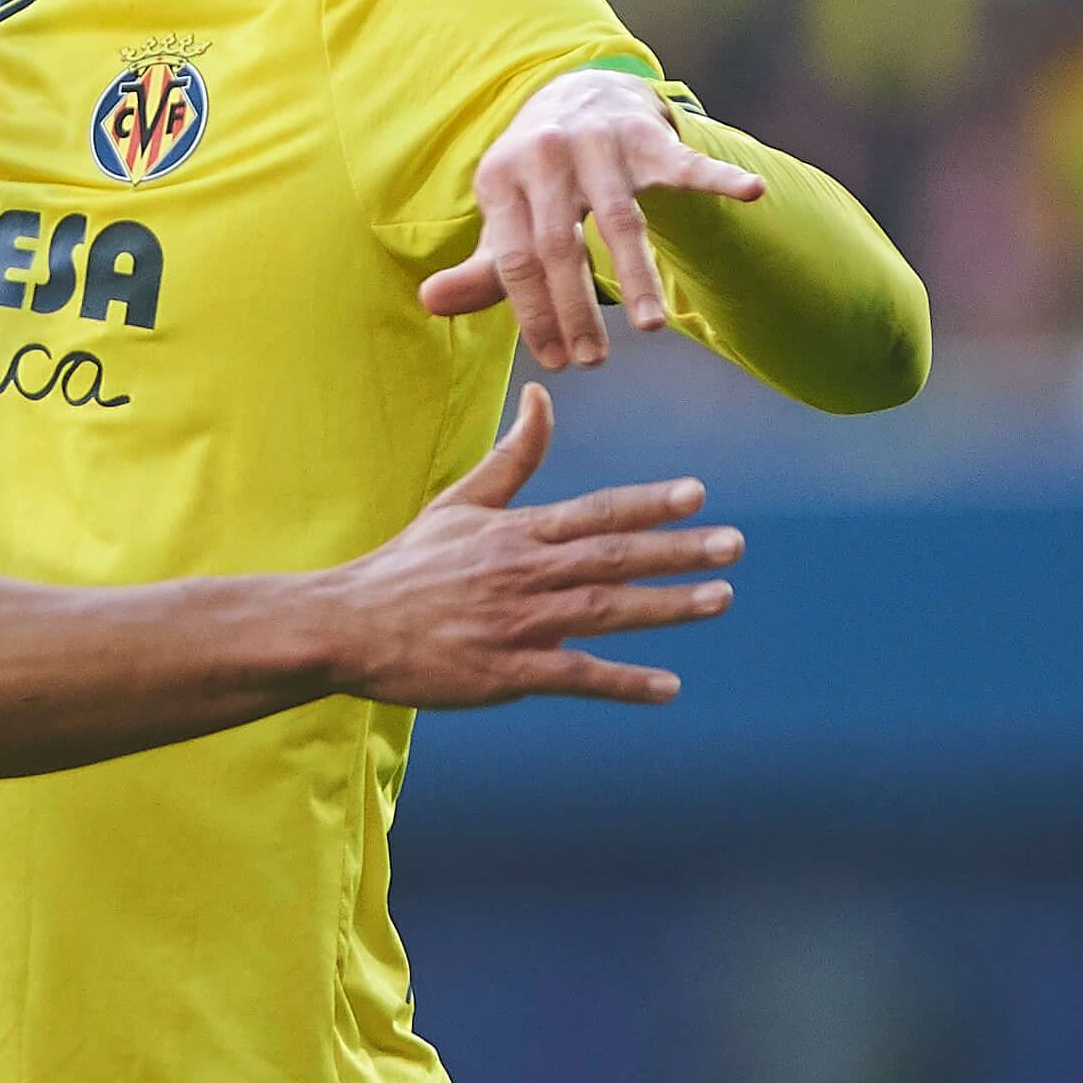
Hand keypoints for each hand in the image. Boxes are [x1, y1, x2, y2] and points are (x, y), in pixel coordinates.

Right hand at [330, 386, 737, 708]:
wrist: (350, 625)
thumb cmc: (408, 566)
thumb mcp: (459, 503)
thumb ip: (511, 456)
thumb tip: (541, 395)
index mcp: (515, 533)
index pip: (593, 513)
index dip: (647, 504)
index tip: (697, 494)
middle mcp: (523, 573)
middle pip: (612, 558)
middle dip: (677, 551)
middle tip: (732, 545)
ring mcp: (516, 623)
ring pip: (604, 611)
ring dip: (666, 606)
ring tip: (719, 597)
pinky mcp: (506, 671)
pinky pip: (576, 676)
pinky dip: (622, 682)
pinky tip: (666, 687)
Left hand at [418, 70, 764, 369]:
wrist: (579, 90)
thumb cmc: (538, 176)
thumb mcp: (504, 213)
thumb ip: (483, 267)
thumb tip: (430, 304)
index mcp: (500, 178)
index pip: (514, 260)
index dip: (534, 314)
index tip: (557, 361)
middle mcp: (544, 156)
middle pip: (559, 245)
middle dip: (575, 308)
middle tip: (593, 360)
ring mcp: (598, 144)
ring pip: (618, 218)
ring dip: (635, 274)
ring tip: (649, 326)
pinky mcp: (646, 135)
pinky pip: (685, 163)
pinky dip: (718, 178)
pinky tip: (750, 194)